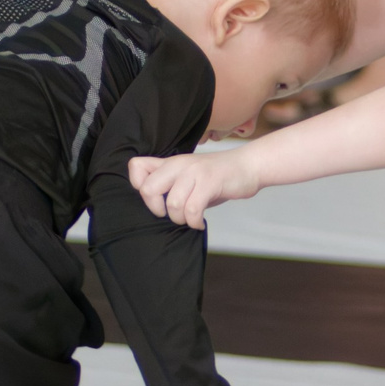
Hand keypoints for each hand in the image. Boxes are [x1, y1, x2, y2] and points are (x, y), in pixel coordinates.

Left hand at [129, 149, 259, 228]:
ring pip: (173, 204)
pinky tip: (200, 222)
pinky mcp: (210, 182)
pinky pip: (193, 209)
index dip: (137, 186)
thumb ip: (171, 185)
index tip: (155, 198)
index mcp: (170, 163)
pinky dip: (195, 222)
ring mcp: (194, 172)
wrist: (248, 167)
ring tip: (191, 219)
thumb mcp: (189, 177)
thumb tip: (155, 207)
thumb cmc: (218, 177)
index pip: (136, 166)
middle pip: (148, 189)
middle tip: (172, 214)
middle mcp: (178, 164)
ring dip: (181, 219)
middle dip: (157, 210)